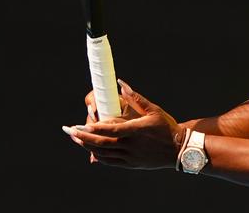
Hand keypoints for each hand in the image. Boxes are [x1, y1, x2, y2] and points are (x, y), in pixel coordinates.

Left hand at [63, 79, 183, 168]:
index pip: (111, 130)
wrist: (178, 149)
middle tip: (70, 131)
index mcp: (136, 130)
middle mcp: (131, 145)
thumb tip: (122, 84)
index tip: (81, 125)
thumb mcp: (154, 110)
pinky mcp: (131, 164)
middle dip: (83, 137)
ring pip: (103, 154)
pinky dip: (99, 156)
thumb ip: (136, 98)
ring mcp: (130, 157)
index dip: (94, 128)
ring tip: (76, 139)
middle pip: (102, 143)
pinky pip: (110, 162)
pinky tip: (91, 150)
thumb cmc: (166, 127)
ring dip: (88, 147)